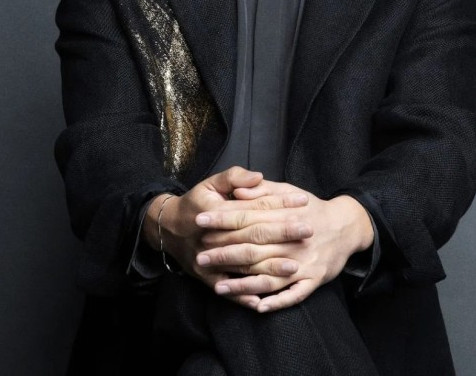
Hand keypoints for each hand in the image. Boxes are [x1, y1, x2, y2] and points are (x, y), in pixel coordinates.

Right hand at [143, 167, 307, 308]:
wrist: (167, 229)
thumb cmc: (195, 203)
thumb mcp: (210, 183)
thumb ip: (234, 177)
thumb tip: (258, 177)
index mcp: (217, 211)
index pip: (255, 206)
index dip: (280, 203)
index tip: (303, 200)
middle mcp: (214, 237)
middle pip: (253, 235)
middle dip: (283, 233)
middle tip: (308, 230)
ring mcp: (210, 260)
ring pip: (244, 265)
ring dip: (269, 267)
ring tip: (295, 266)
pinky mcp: (207, 278)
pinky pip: (228, 290)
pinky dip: (245, 296)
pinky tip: (265, 299)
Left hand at [194, 179, 373, 312]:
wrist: (347, 225)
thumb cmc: (312, 207)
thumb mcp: (289, 191)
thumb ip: (262, 191)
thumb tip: (236, 191)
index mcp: (284, 215)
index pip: (247, 217)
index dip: (222, 219)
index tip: (201, 221)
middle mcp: (292, 240)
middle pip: (253, 248)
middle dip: (224, 253)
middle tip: (200, 257)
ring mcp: (303, 263)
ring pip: (269, 276)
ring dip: (242, 283)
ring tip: (218, 286)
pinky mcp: (314, 280)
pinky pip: (293, 294)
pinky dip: (276, 301)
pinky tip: (257, 306)